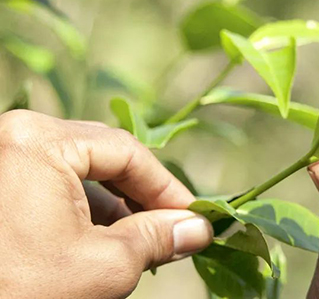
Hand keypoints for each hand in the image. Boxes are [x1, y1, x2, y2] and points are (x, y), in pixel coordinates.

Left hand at [0, 110, 212, 298]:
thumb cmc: (22, 291)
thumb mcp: (105, 266)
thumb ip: (158, 238)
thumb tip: (197, 229)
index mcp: (40, 142)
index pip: (127, 153)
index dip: (167, 189)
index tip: (193, 218)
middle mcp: (15, 136)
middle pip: (102, 158)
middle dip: (140, 198)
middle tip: (171, 229)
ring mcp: (1, 159)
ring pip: (77, 173)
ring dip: (113, 208)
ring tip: (139, 244)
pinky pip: (49, 185)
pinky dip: (80, 212)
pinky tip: (100, 243)